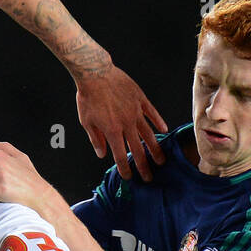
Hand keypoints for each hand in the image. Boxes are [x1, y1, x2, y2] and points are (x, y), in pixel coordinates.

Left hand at [75, 66, 167, 180]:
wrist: (95, 73)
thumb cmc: (88, 97)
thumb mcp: (86, 121)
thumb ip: (96, 139)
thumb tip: (102, 154)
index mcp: (112, 131)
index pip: (120, 156)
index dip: (125, 168)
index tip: (129, 177)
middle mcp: (126, 124)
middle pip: (138, 149)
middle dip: (144, 165)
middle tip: (149, 177)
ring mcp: (135, 111)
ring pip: (148, 134)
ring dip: (155, 149)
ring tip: (161, 160)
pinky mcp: (140, 99)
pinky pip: (152, 113)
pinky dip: (158, 122)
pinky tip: (164, 130)